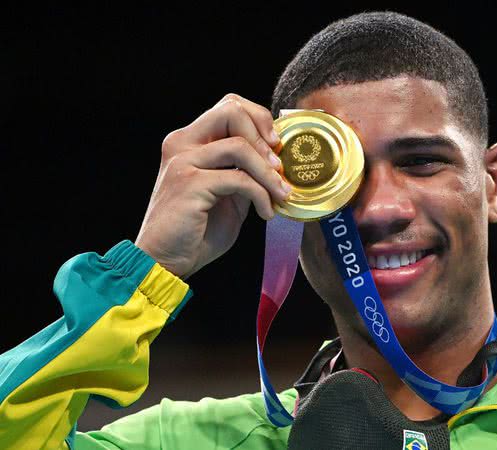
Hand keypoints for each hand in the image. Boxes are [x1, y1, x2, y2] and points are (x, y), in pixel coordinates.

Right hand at [134, 94, 290, 278]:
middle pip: (232, 110)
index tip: (277, 146)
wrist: (166, 260)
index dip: (259, 119)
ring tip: (280, 194)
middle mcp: (182, 143)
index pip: (229, 106)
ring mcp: (183, 161)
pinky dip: (260, 195)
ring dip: (268, 172)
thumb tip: (278, 162)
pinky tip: (266, 213)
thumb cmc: (196, 230)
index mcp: (190, 141)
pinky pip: (238, 179)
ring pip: (239, 145)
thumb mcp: (228, 195)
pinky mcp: (190, 184)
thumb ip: (245, 173)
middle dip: (264, 135)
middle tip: (279, 166)